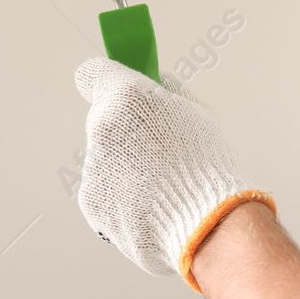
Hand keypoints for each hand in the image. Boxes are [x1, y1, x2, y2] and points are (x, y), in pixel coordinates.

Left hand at [73, 57, 273, 287]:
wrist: (205, 224)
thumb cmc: (207, 168)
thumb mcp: (198, 113)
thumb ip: (166, 94)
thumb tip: (154, 88)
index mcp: (126, 98)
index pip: (93, 74)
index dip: (107, 81)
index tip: (116, 88)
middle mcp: (101, 129)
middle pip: (102, 120)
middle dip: (123, 129)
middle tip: (156, 147)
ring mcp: (92, 168)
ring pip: (104, 159)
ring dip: (124, 167)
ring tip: (160, 184)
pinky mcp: (92, 202)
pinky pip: (104, 191)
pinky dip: (122, 196)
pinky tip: (150, 203)